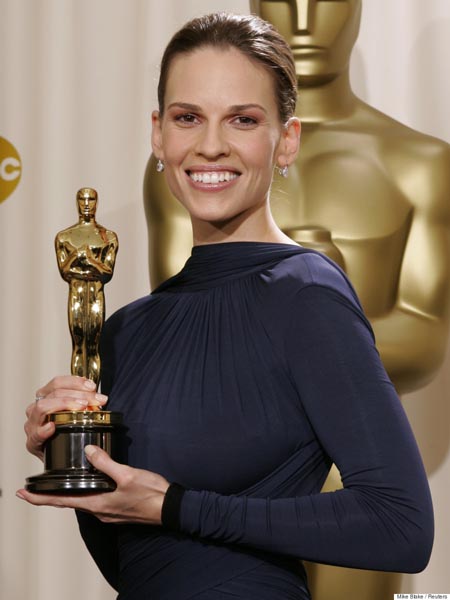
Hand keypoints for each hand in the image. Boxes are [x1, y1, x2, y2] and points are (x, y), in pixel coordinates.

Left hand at [16, 445, 169, 524]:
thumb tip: (89, 451)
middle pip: (67, 502)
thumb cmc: (151, 495)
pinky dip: (83, 492)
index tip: (23, 494)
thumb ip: (106, 463)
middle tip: (34, 487)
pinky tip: (87, 482)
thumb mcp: (128, 475)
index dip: (40, 498)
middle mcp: (99, 511)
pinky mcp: (116, 508)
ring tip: (57, 483)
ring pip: (81, 500)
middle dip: (50, 494)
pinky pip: (94, 499)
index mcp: (97, 504)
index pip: (61, 502)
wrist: (170, 508)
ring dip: (67, 493)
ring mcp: (107, 511)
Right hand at [25, 376, 107, 459]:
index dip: (75, 382)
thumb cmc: (68, 432)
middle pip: (54, 393)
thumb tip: (99, 396)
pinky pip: (35, 433)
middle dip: (78, 394)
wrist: (61, 459)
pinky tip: (52, 427)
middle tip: (96, 400)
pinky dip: (43, 429)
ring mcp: (33, 424)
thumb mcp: (75, 413)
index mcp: (46, 398)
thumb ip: (83, 402)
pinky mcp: (32, 442)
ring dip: (64, 404)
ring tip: (81, 408)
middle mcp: (36, 408)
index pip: (57, 383)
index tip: (92, 387)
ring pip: (42, 407)